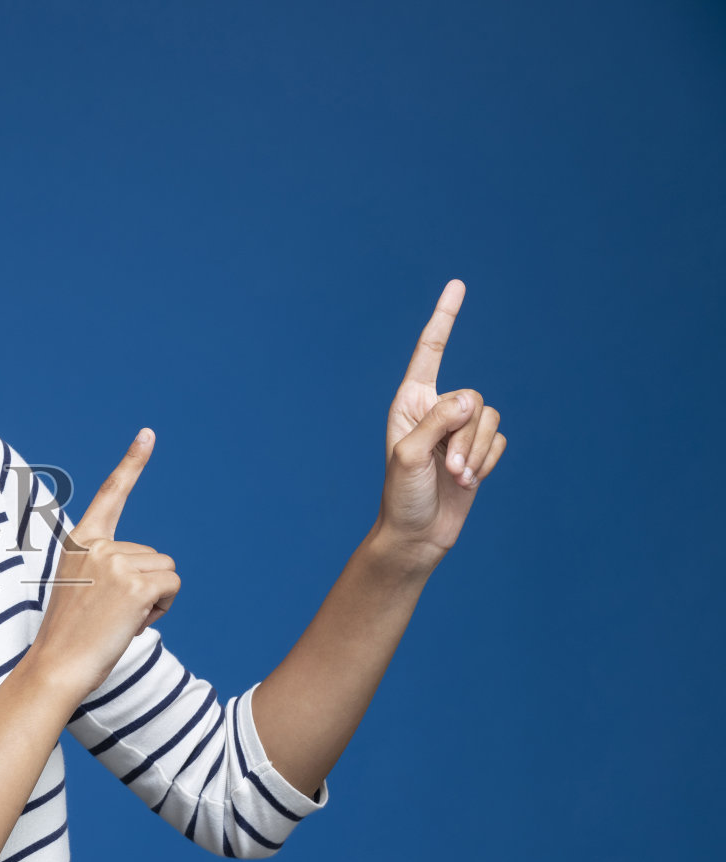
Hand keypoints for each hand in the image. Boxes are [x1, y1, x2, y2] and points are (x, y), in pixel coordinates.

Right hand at [27, 429, 180, 700]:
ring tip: (118, 620)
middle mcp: (97, 544)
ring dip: (154, 600)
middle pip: (154, 555)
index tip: (148, 434)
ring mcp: (115, 561)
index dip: (132, 463)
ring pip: (166, 571)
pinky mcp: (135, 584)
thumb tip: (151, 573)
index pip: (110, 495)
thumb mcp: (81, 588)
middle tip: (110, 614)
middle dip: (144, 587)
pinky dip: (162, 609)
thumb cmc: (69, 638)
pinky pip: (171, 587)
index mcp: (80, 541)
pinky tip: (132, 623)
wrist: (55, 666)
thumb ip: (106, 568)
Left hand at [376, 279, 507, 570]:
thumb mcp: (410, 456)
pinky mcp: (477, 451)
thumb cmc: (401, 496)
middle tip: (450, 467)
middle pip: (474, 397)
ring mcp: (457, 431)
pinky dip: (487, 463)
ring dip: (478, 453)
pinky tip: (468, 482)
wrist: (417, 536)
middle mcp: (435, 410)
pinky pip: (500, 443)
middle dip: (467, 435)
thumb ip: (438, 422)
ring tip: (457, 478)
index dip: (445, 318)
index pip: (430, 351)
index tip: (458, 285)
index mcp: (410, 402)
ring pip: (490, 420)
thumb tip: (472, 400)